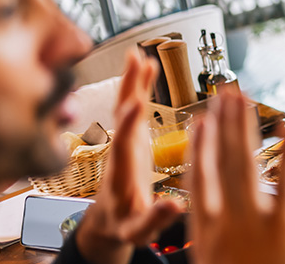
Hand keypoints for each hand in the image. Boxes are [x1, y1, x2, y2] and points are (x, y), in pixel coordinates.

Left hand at [75, 51, 182, 263]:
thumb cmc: (123, 225)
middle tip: (135, 62)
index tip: (136, 103)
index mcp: (120, 173)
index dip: (128, 124)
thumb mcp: (139, 229)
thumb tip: (176, 205)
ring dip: (132, 80)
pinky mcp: (131, 136)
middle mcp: (118, 151)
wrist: (108, 220)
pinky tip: (146, 66)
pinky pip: (133, 107)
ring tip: (139, 54)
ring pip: (124, 105)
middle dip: (128, 88)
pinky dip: (139, 85)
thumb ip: (155, 218)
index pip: (122, 145)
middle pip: (120, 116)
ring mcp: (123, 141)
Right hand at [189, 93, 284, 263]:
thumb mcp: (212, 263)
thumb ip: (213, 238)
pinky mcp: (283, 226)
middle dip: (223, 124)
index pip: (199, 178)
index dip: (199, 147)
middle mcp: (225, 220)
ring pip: (246, 164)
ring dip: (244, 128)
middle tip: (224, 93)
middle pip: (222, 161)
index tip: (199, 121)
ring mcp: (254, 220)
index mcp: (204, 231)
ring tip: (242, 99)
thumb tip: (211, 215)